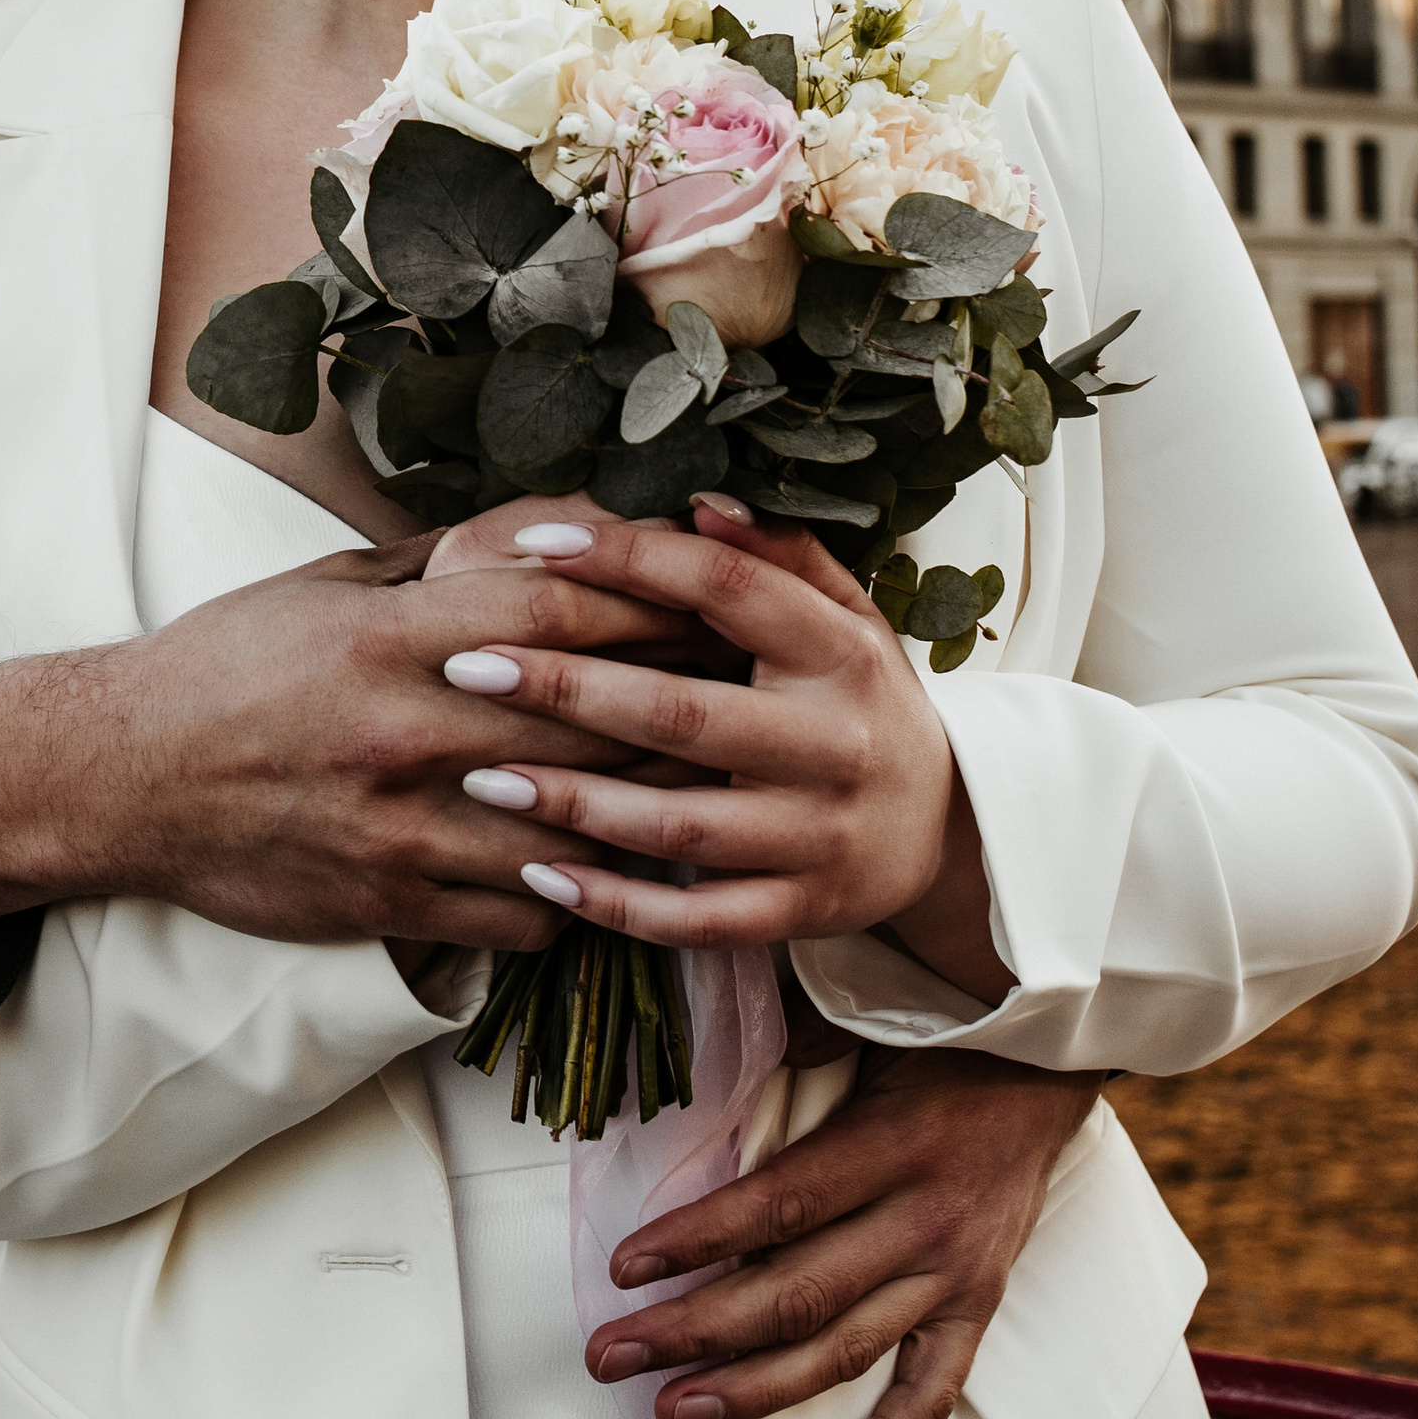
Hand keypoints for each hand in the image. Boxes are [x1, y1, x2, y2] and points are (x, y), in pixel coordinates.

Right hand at [0, 542, 696, 951]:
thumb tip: (551, 535)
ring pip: (574, 833)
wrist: (124, 777)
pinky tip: (613, 879)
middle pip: (592, 725)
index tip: (715, 605)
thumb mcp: (333, 585)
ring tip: (716, 799)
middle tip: (750, 703)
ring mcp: (402, 829)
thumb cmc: (231, 663)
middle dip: (683, 713)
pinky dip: (580, 899)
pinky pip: (523, 916)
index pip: (561, 614)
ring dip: (652, 818)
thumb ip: (445, 567)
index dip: (653, 606)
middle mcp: (406, 732)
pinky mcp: (390, 906)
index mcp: (394, 636)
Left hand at [437, 498, 1011, 1003]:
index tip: (536, 543)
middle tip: (470, 669)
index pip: (727, 588)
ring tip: (482, 778)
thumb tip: (701, 501)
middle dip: (567, 689)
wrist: (946, 829)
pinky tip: (542, 875)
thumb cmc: (861, 700)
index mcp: (839, 652)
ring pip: (680, 824)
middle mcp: (833, 743)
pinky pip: (698, 918)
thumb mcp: (846, 617)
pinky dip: (617, 903)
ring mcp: (819, 836)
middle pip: (684, 712)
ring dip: (573, 803)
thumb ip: (780, 556)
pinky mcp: (802, 909)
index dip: (630, 559)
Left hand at [585, 1047, 1103, 1418]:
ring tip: (674, 1411)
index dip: (700, 1239)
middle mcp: (924, 1220)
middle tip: (611, 1357)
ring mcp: (955, 1274)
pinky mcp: (978, 1309)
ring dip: (754, 1391)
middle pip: (797, 1294)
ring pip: (846, 1352)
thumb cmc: (938, 1043)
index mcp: (890, 1144)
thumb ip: (796, 1042)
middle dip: (693, 1331)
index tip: (624, 1266)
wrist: (1046, 1073)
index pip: (780, 1205)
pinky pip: (931, 1394)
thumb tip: (709, 1046)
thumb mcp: (872, 1024)